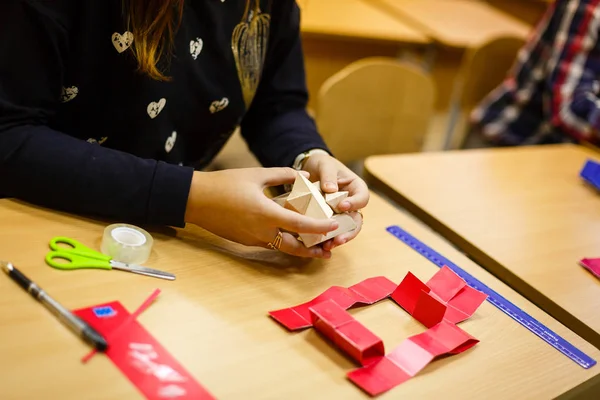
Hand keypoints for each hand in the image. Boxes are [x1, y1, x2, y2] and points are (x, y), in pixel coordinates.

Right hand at [184, 168, 338, 257]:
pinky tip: (288, 233)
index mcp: (266, 214)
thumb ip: (283, 175)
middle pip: (293, 247)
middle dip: (312, 251)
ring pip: (281, 247)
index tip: (333, 226)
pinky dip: (282, 241)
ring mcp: (252, 239)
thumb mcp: (256, 175)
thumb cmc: (225, 184)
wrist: (195, 200)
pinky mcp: (245, 241)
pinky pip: (269, 243)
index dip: (319, 227)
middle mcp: (261, 232)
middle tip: (328, 250)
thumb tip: (303, 176)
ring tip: (314, 246)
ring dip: (298, 247)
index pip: (300, 225)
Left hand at [301, 153, 368, 250]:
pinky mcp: (330, 220)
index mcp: (356, 188)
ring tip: (329, 246)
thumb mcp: (325, 165)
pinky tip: (319, 246)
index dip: (355, 203)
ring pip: (346, 230)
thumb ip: (328, 175)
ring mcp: (341, 214)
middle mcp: (352, 203)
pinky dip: (327, 239)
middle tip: (339, 239)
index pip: (362, 197)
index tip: (342, 206)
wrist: (310, 169)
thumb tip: (331, 190)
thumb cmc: (322, 165)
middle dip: (349, 232)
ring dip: (339, 239)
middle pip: (357, 220)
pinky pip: (331, 231)